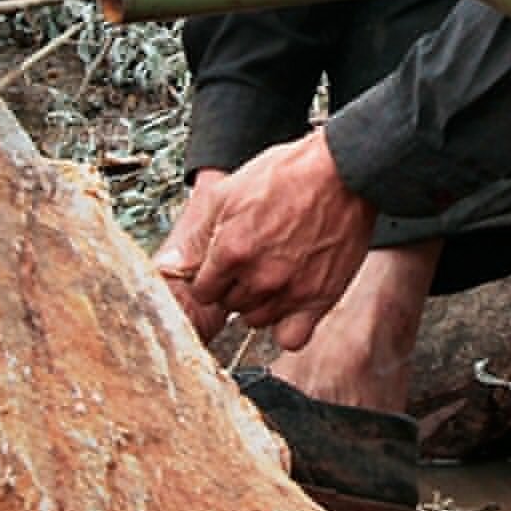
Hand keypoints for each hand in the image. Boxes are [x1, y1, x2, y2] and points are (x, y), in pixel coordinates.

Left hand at [152, 132, 375, 351]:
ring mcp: (290, 290)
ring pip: (257, 320)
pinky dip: (287, 327)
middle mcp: (259, 276)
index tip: (224, 266)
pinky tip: (289, 302)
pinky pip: (291, 338)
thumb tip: (169, 264)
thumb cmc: (288, 174)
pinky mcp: (319, 297)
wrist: (341, 172)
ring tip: (273, 275)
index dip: (212, 276)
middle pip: (230, 305)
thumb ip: (197, 232)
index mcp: (231, 251)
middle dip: (235, 286)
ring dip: (260, 302)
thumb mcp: (228, 192)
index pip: (203, 291)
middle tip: (254, 261)